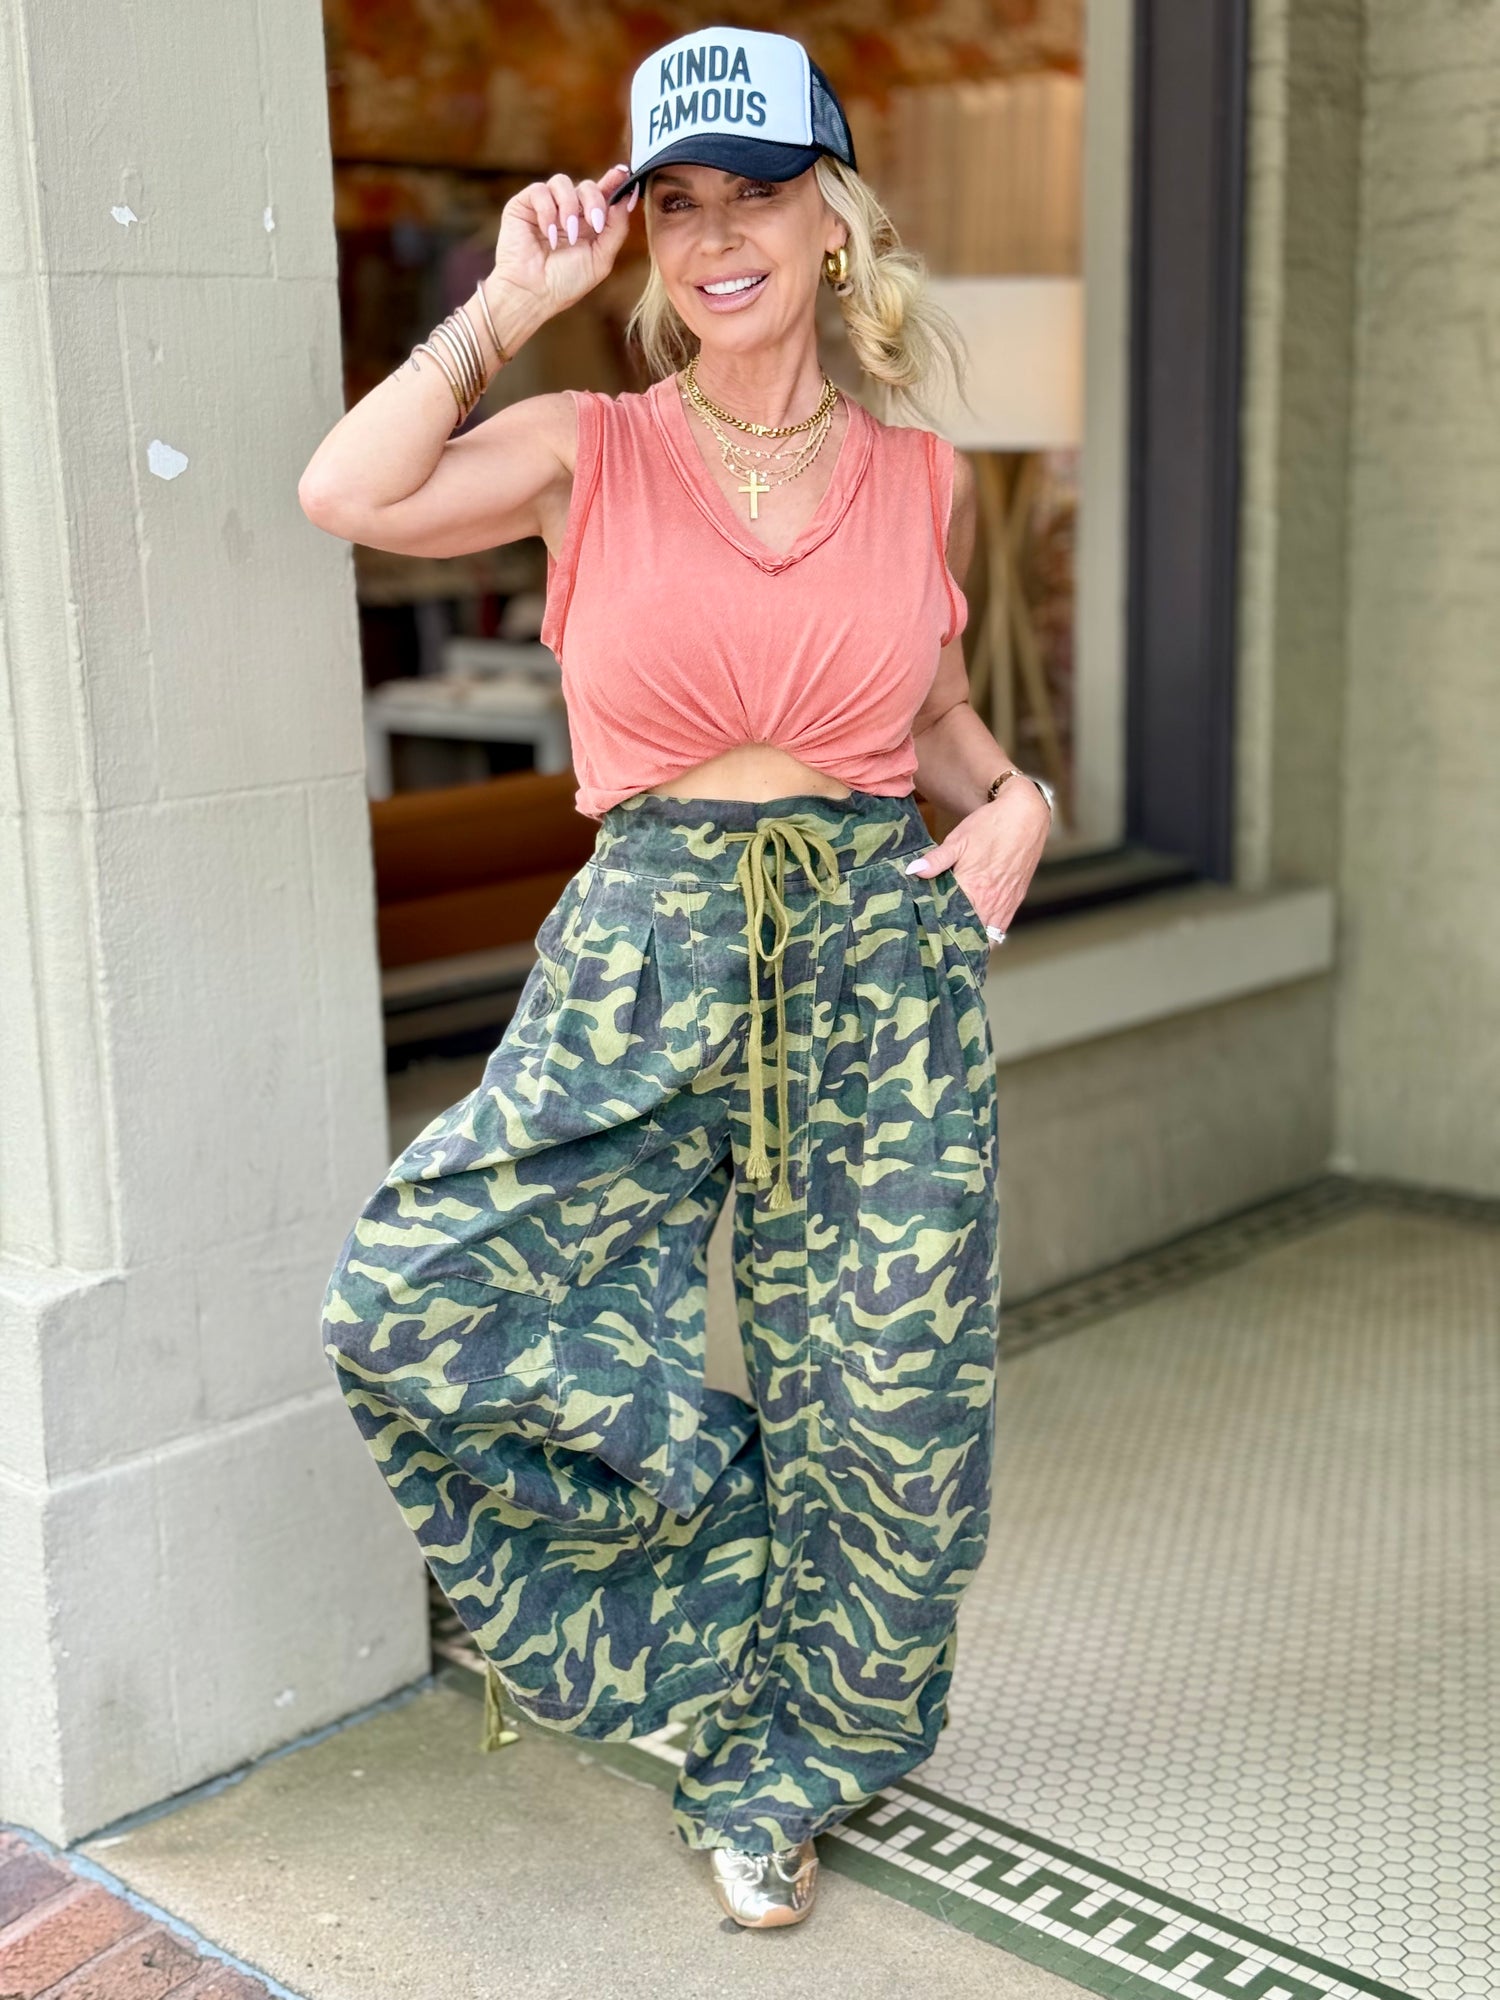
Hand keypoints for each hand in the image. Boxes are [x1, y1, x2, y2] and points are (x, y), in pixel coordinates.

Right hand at [489, 163, 636, 321]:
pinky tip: (548, 234)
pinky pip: (540, 190)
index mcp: (587, 224)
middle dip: (595, 201)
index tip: (624, 173)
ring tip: (568, 233)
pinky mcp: (524, 205)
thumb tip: (628, 197)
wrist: (533, 294)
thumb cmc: (565, 283)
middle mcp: (567, 212)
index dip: (613, 181)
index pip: (602, 195)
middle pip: (587, 186)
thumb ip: (616, 228)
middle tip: (596, 223)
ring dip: (569, 207)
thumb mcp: (601, 258)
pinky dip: (547, 211)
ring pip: (562, 182)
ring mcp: (545, 207)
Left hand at [904, 782, 1050, 938]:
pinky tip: (975, 932)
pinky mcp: (1016, 900)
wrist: (1026, 815)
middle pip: (970, 937)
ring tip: (954, 944)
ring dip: (972, 942)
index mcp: (974, 889)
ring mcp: (1006, 904)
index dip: (938, 932)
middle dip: (954, 943)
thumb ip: (936, 860)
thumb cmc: (990, 826)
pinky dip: (987, 935)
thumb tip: (912, 871)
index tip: (924, 935)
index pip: (951, 922)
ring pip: (987, 938)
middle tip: (936, 944)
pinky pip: (1000, 929)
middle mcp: (992, 902)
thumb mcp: (958, 840)